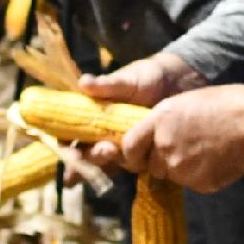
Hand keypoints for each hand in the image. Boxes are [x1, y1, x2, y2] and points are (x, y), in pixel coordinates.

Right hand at [78, 54, 206, 171]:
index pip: (69, 135)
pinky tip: (135, 166)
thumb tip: (83, 82)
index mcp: (91, 117)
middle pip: (87, 153)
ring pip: (107, 161)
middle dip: (89, 157)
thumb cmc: (146, 77)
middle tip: (102, 150)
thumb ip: (106, 85)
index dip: (65, 146)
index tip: (68, 150)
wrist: (178, 83)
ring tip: (112, 152)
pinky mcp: (142, 151)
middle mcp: (102, 134)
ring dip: (107, 161)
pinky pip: (132, 163)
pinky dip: (131, 166)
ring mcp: (122, 144)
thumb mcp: (126, 79)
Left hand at [115, 84, 243, 192]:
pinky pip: (192, 183)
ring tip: (205, 151)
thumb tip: (154, 135)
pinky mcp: (199, 184)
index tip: (139, 156)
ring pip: (172, 176)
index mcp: (159, 121)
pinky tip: (217, 160)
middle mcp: (165, 146)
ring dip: (182, 169)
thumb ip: (164, 121)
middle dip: (162, 162)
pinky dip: (201, 175)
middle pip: (151, 166)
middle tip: (185, 149)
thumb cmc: (226, 104)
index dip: (133, 153)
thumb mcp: (186, 102)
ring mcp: (181, 168)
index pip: (129, 146)